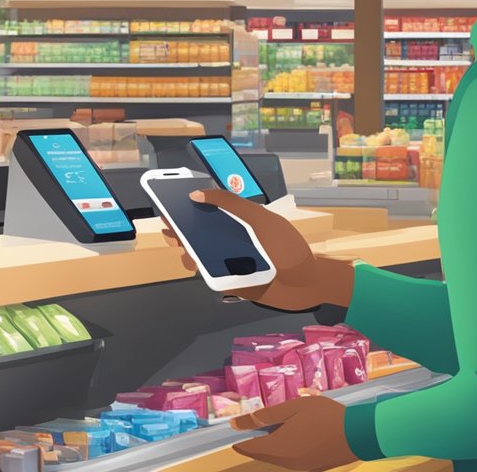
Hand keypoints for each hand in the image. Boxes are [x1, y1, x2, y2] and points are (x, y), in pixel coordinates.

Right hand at [160, 188, 354, 309]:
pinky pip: (209, 277)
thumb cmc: (287, 247)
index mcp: (239, 221)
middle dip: (182, 231)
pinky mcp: (230, 283)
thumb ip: (231, 204)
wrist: (306, 283)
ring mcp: (230, 262)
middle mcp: (232, 241)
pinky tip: (200, 268)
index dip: (188, 208)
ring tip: (188, 253)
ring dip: (189, 253)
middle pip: (199, 234)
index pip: (209, 211)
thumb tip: (198, 194)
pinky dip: (201, 272)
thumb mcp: (261, 219)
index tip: (170, 207)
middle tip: (173, 231)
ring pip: (200, 256)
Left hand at [230, 396, 356, 470]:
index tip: (235, 427)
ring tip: (280, 424)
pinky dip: (284, 448)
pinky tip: (295, 433)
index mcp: (279, 447)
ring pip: (275, 457)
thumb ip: (265, 416)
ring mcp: (299, 467)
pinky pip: (288, 459)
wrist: (358, 433)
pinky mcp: (310, 468)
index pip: (248, 447)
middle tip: (255, 423)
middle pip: (261, 454)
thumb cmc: (325, 415)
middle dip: (254, 441)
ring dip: (270, 444)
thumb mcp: (293, 408)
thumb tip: (236, 423)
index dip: (240, 437)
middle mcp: (286, 462)